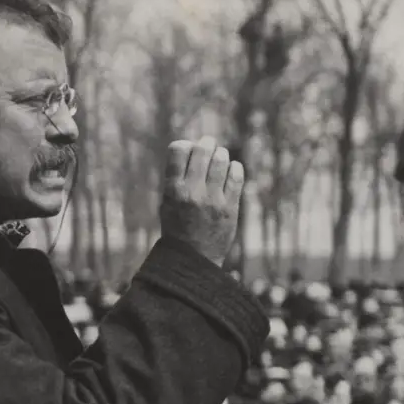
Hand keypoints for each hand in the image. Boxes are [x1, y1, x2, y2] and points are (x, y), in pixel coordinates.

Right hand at [159, 137, 243, 267]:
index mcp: (173, 190)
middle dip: (206, 144)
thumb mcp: (167, 203)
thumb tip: (193, 149)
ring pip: (221, 159)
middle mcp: (192, 192)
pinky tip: (231, 171)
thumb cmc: (179, 228)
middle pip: (202, 150)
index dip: (185, 145)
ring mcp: (213, 200)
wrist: (194, 260)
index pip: (178, 149)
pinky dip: (234, 168)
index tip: (189, 151)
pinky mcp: (230, 208)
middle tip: (209, 145)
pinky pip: (236, 175)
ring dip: (221, 155)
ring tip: (219, 159)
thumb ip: (177, 179)